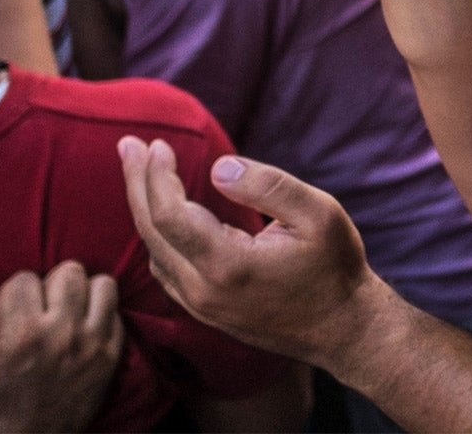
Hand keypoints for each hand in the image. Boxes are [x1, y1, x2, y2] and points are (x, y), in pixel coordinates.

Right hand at [0, 262, 123, 432]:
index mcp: (22, 336)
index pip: (23, 279)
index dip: (11, 295)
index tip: (8, 318)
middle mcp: (63, 336)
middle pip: (68, 272)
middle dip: (48, 286)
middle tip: (37, 310)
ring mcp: (92, 346)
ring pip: (101, 284)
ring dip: (81, 294)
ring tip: (63, 312)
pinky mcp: (112, 358)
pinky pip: (116, 311)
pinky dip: (100, 314)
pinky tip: (80, 328)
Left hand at [118, 137, 379, 371]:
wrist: (343, 329)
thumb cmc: (335, 267)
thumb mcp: (318, 213)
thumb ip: (267, 186)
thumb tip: (217, 167)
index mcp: (228, 265)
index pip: (170, 215)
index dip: (157, 176)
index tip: (157, 143)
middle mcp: (204, 291)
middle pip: (152, 231)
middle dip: (137, 183)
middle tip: (128, 145)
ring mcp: (201, 305)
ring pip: (154, 251)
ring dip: (143, 207)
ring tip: (140, 169)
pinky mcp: (205, 311)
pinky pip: (166, 268)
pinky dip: (157, 233)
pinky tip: (160, 211)